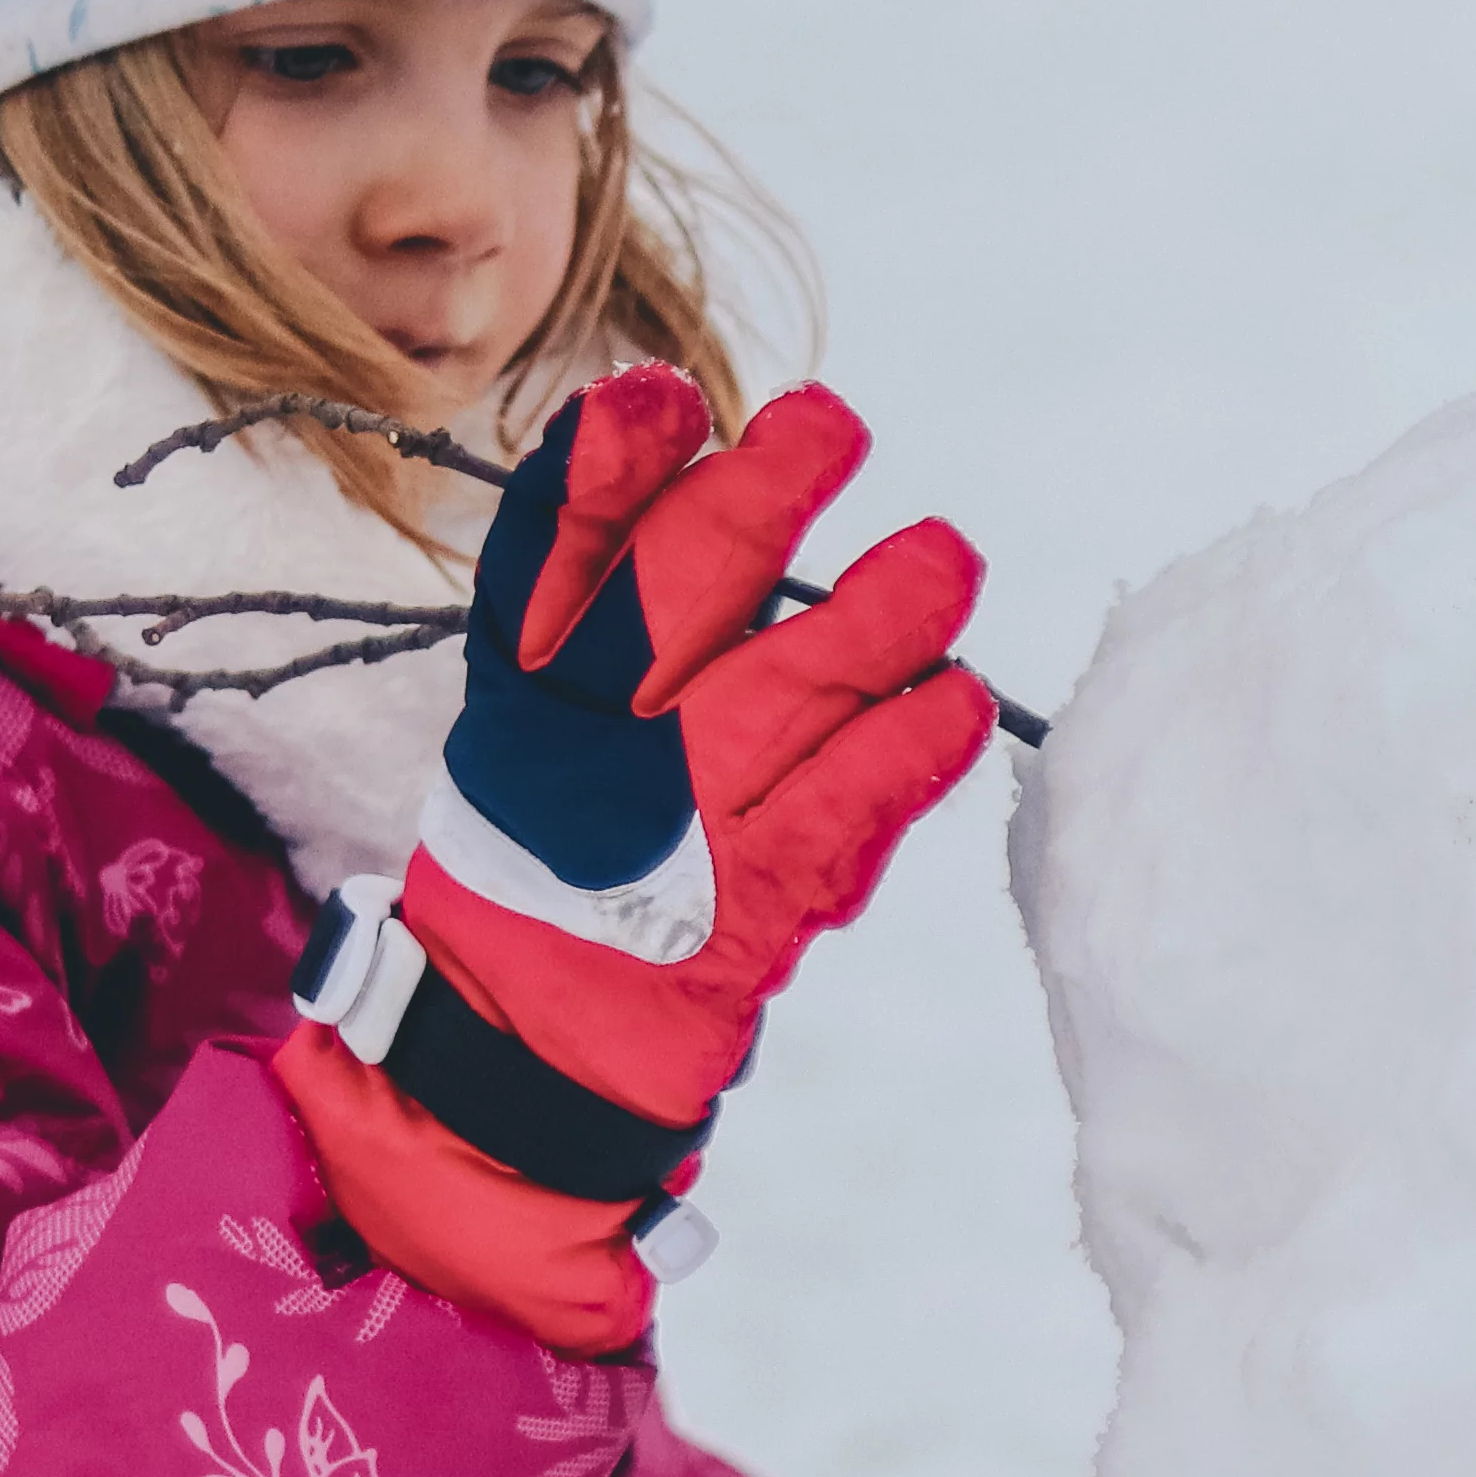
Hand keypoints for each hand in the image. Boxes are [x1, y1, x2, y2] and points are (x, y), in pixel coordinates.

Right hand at [280, 368, 1001, 1348]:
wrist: (513, 1081)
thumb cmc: (553, 887)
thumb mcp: (535, 754)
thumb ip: (602, 636)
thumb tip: (710, 481)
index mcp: (521, 708)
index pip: (548, 567)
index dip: (600, 475)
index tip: (657, 396)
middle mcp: (582, 760)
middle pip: (669, 606)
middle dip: (755, 505)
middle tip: (835, 426)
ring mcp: (664, 838)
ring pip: (775, 701)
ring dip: (870, 619)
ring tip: (946, 556)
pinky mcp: (739, 921)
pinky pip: (836, 820)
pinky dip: (904, 757)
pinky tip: (962, 700)